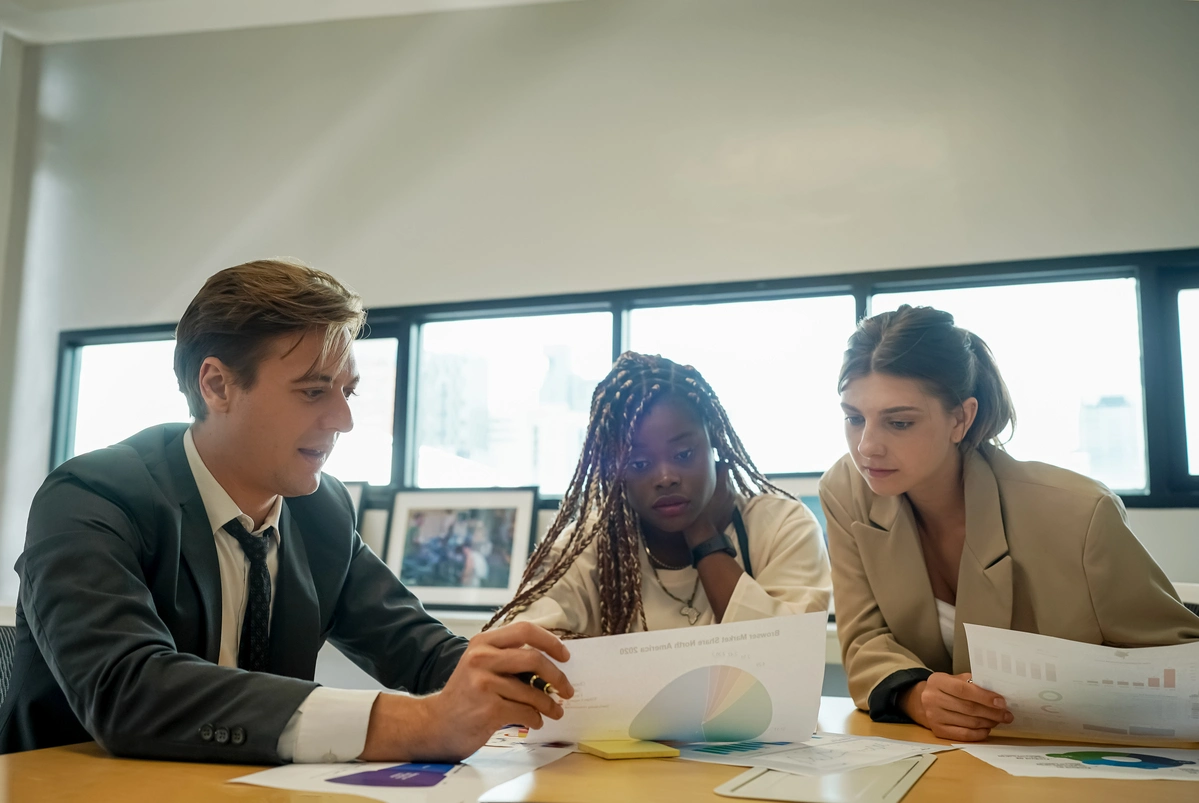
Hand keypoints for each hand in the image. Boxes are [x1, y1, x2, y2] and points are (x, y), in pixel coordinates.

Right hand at [360, 622, 573, 761]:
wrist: (434, 724)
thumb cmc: (465, 696)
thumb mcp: (480, 666)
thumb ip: (508, 658)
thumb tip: (551, 663)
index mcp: (483, 642)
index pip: (525, 630)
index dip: (550, 641)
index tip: (565, 656)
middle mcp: (482, 658)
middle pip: (534, 658)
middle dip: (557, 676)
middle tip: (567, 689)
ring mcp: (484, 683)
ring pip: (532, 691)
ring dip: (549, 704)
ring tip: (555, 711)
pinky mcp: (488, 708)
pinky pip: (525, 711)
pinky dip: (536, 718)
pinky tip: (535, 722)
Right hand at [682, 461, 735, 548]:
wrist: (704, 535)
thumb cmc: (696, 513)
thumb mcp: (693, 493)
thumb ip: (699, 479)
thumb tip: (698, 469)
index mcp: (722, 484)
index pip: (724, 465)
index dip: (716, 465)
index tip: (706, 467)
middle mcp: (730, 490)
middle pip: (726, 475)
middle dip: (717, 475)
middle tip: (705, 478)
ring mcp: (732, 500)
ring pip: (727, 486)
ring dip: (720, 486)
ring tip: (708, 490)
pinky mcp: (732, 509)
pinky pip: (727, 497)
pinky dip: (722, 496)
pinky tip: (713, 502)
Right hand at [900, 672, 1011, 740]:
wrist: (922, 701)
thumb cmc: (945, 689)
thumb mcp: (954, 679)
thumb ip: (972, 682)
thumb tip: (997, 692)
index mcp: (937, 681)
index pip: (963, 690)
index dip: (984, 697)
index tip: (1001, 702)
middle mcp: (932, 698)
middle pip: (968, 708)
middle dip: (992, 712)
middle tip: (1007, 714)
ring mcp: (933, 716)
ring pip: (968, 722)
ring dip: (988, 722)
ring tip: (999, 720)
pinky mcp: (937, 731)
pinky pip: (964, 735)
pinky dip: (979, 733)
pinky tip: (987, 728)